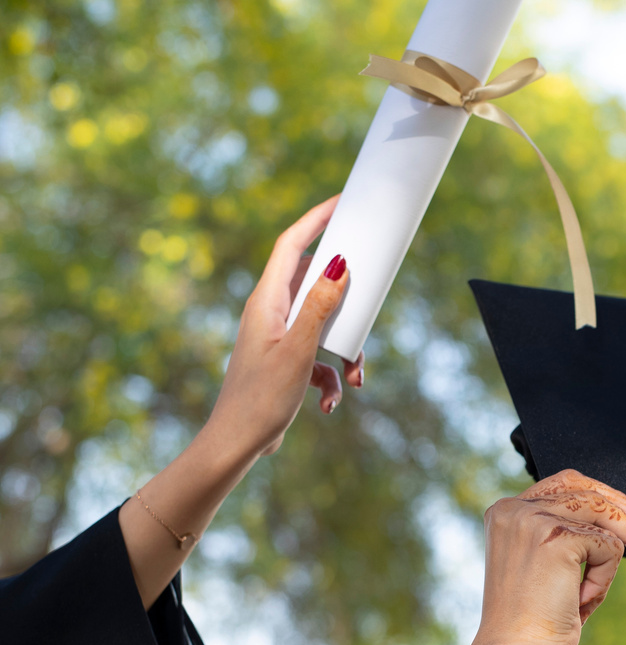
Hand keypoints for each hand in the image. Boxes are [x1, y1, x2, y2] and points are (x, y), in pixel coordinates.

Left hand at [207, 195, 363, 458]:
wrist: (237, 443)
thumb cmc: (260, 397)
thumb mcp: (298, 350)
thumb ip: (319, 306)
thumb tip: (340, 265)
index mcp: (267, 300)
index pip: (292, 243)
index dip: (316, 218)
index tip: (342, 201)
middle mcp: (270, 312)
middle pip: (315, 283)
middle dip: (346, 299)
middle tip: (369, 295)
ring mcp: (278, 336)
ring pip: (324, 324)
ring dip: (345, 348)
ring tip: (355, 376)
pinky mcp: (286, 361)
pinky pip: (318, 356)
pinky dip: (331, 377)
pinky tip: (330, 403)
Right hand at [470, 468, 625, 644]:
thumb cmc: (528, 623)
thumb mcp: (542, 567)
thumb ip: (562, 536)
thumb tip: (615, 519)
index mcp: (505, 513)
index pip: (563, 483)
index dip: (602, 494)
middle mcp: (514, 509)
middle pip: (587, 489)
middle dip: (624, 512)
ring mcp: (533, 519)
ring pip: (604, 514)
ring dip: (611, 559)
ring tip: (590, 595)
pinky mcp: (557, 537)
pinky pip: (609, 547)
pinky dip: (603, 578)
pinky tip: (579, 602)